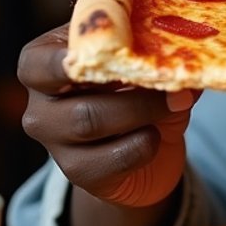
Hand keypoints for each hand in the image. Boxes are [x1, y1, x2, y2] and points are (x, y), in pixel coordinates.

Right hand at [18, 25, 199, 209]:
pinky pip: (116, 158)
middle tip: (176, 86)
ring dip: (145, 113)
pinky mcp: (80, 173)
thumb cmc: (136, 89)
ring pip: (92, 125)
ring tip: (175, 105)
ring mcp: (55, 144)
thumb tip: (187, 55)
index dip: (71, 60)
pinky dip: (146, 144)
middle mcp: (39, 106)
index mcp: (41, 64)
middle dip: (135, 94)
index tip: (110, 52)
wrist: (146, 145)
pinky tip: (156, 136)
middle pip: (78, 100)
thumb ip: (152, 52)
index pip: (38, 62)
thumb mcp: (140, 62)